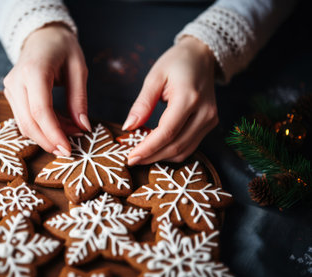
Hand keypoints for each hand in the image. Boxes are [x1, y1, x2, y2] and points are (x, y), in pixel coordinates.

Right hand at [3, 24, 90, 156]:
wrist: (42, 35)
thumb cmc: (62, 48)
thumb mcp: (79, 69)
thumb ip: (79, 99)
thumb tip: (83, 128)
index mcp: (34, 70)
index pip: (40, 110)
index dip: (54, 134)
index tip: (68, 149)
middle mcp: (16, 81)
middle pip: (28, 122)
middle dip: (49, 141)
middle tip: (70, 149)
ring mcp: (10, 88)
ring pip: (24, 124)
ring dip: (47, 136)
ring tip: (70, 133)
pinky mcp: (11, 95)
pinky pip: (24, 118)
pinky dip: (42, 128)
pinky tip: (60, 126)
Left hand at [123, 36, 217, 164]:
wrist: (202, 55)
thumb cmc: (176, 62)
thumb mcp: (154, 77)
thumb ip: (142, 104)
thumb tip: (128, 127)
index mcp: (189, 98)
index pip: (167, 132)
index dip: (148, 148)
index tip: (130, 157)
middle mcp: (204, 112)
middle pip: (176, 146)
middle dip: (152, 156)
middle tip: (132, 159)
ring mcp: (210, 120)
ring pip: (184, 151)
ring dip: (161, 157)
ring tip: (141, 154)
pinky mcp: (210, 124)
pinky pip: (190, 146)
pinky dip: (172, 151)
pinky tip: (156, 148)